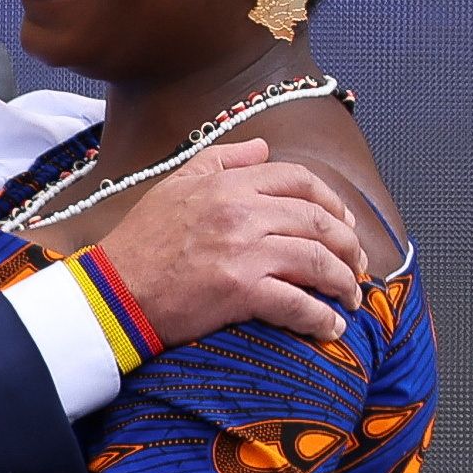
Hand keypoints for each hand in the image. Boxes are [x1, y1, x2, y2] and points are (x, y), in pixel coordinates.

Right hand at [100, 138, 365, 343]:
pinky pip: (299, 303)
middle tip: (357, 265)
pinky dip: (322, 317)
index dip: (332, 201)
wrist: (115, 290)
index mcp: (228, 184)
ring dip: (344, 282)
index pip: (299, 181)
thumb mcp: (175, 183)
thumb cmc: (142, 240)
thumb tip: (262, 148)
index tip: (344, 222)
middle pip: (319, 221)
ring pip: (318, 261)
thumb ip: (221, 160)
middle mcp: (242, 212)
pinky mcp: (242, 291)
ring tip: (350, 296)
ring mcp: (244, 251)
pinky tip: (331, 325)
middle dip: (349, 245)